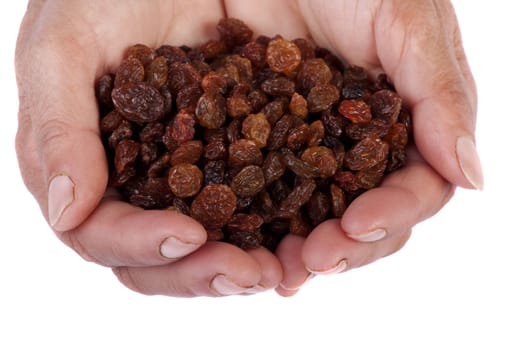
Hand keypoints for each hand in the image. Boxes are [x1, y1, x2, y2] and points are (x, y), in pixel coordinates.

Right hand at [15, 0, 282, 296]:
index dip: (139, 244)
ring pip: (212, 240)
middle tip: (249, 274)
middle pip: (161, 254)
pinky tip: (306, 234)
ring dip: (245, 261)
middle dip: (200, 271)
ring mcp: (193, 173)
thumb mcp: (64, 48)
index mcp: (91, 170)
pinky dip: (278, 225)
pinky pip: (258, 201)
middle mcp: (142, 183)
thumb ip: (58, 126)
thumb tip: (65, 211)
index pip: (102, 232)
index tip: (186, 236)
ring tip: (282, 268)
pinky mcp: (239, 154)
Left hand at [223, 0, 481, 294]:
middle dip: (343, 246)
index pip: (416, 188)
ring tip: (274, 272)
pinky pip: (256, 191)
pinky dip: (250, 221)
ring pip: (311, 216)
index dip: (392, 214)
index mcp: (406, 126)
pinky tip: (233, 244)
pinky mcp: (259, 143)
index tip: (356, 226)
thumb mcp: (408, 20)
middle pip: (364, 215)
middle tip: (310, 263)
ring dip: (296, 248)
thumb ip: (442, 94)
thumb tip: (473, 177)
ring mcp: (308, 149)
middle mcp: (360, 147)